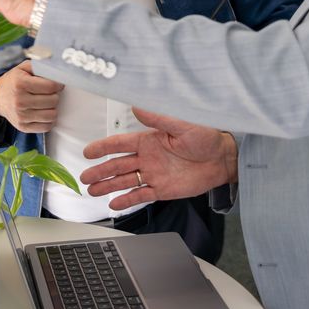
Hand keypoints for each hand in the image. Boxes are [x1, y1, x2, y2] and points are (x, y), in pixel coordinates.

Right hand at [0, 61, 63, 132]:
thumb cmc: (13, 82)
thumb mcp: (23, 68)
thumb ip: (39, 66)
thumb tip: (56, 72)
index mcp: (20, 84)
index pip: (50, 86)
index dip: (58, 85)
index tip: (58, 85)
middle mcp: (20, 101)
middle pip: (53, 101)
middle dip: (55, 95)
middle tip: (50, 93)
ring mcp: (21, 116)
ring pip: (52, 115)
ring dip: (53, 108)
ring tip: (47, 103)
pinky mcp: (23, 126)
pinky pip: (46, 126)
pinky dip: (49, 120)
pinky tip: (44, 112)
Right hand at [80, 108, 237, 210]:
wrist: (223, 160)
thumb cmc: (206, 137)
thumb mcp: (182, 124)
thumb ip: (158, 117)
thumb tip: (137, 105)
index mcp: (150, 140)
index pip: (120, 144)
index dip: (103, 147)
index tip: (88, 151)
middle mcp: (148, 157)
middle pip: (117, 164)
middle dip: (100, 171)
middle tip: (84, 176)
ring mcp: (154, 174)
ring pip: (125, 181)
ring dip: (108, 186)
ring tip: (92, 191)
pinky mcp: (163, 189)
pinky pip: (140, 195)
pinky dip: (127, 200)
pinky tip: (114, 203)